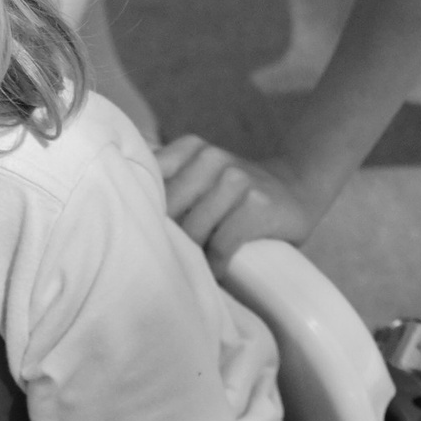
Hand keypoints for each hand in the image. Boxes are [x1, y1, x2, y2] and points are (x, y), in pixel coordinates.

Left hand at [156, 134, 317, 261]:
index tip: (144, 239)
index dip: (144, 217)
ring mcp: (236, 179)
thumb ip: (168, 183)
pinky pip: (222, 244)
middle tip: (169, 262)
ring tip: (194, 269)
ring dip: (192, 257)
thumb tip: (124, 213)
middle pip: (168, 212)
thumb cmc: (236, 194)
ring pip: (193, 230)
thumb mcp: (200, 176)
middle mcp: (210, 158)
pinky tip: (216, 272)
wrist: (297, 187)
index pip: (148, 183)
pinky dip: (216, 264)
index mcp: (190, 148)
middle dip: (166, 241)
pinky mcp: (256, 204)